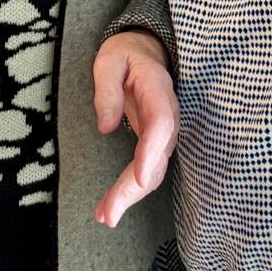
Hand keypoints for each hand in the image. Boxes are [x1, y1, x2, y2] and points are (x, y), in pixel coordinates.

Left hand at [92, 31, 177, 227]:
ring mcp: (163, 133)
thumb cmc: (125, 55)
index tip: (141, 177)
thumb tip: (105, 127)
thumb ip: (107, 89)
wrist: (145, 53)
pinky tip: (110, 208)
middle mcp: (167, 115)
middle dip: (135, 188)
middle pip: (158, 157)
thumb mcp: (109, 60)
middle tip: (109, 214)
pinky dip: (131, 191)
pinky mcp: (155, 144)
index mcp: (158, 89)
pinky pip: (147, 171)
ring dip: (131, 196)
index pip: (161, 123)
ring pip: (154, 171)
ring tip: (105, 216)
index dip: (152, 151)